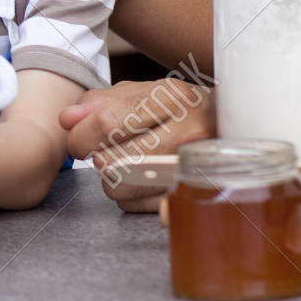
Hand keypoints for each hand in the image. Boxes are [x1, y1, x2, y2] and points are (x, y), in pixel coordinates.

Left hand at [59, 79, 214, 212]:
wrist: (232, 124)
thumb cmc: (175, 108)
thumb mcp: (139, 92)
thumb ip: (98, 102)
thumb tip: (67, 120)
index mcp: (170, 98)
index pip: (107, 124)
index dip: (81, 137)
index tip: (79, 142)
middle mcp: (190, 130)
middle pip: (114, 161)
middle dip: (98, 160)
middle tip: (105, 153)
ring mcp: (199, 165)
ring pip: (126, 189)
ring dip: (114, 182)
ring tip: (127, 166)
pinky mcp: (200, 195)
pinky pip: (148, 208)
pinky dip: (137, 199)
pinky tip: (144, 182)